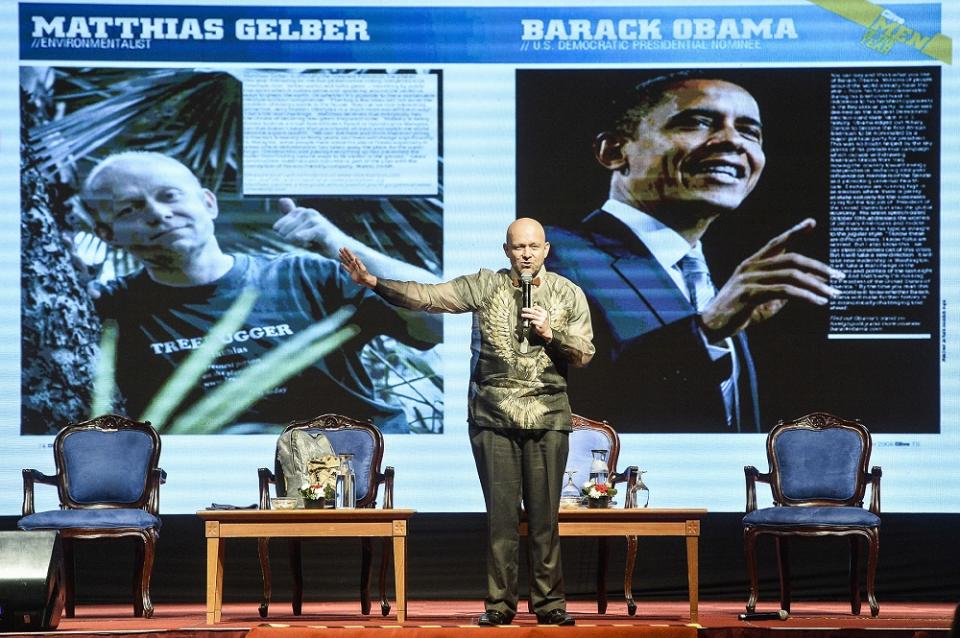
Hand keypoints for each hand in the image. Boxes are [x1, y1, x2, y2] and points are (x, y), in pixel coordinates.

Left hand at [272, 198, 345, 257]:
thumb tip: (282, 199)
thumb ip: (291, 216)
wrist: (342, 248)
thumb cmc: (321, 239)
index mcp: (301, 212)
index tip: (301, 239)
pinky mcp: (322, 230)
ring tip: (314, 243)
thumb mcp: (303, 229)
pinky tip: (309, 243)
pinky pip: (303, 236)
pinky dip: (302, 240)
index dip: (286, 238)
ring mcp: (315, 220)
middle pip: (284, 232)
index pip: (279, 227)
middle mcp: (308, 212)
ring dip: (300, 245)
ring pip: (292, 236)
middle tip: (308, 242)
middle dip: (292, 242)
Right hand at [338, 246, 376, 288]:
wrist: (366, 280)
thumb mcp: (362, 269)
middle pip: (348, 257)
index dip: (348, 251)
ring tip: (339, 254)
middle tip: (340, 248)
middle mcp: (354, 264)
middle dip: (344, 253)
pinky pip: (347, 268)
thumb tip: (354, 259)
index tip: (344, 247)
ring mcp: (352, 268)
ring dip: (343, 257)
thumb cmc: (365, 275)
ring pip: (346, 261)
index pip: (351, 256)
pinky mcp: (351, 272)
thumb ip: (358, 264)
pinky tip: (341, 263)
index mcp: (356, 262)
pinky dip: (344, 266)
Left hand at [521, 305, 552, 341]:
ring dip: (527, 315)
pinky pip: (533, 321)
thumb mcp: (540, 317)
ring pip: (533, 316)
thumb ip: (535, 314)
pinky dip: (530, 321)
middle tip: (523, 309)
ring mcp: (542, 320)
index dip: (532, 307)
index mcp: (544, 312)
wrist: (546, 331)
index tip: (528, 308)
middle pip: (534, 311)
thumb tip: (527, 312)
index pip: (538, 307)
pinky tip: (529, 322)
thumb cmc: (542, 324)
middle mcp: (543, 315)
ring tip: (523, 315)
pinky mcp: (540, 324)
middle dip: (527, 310)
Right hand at [699, 218, 843, 341]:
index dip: (794, 231)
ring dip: (816, 285)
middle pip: (791, 259)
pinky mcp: (750, 293)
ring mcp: (749, 279)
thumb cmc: (737, 314)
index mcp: (752, 264)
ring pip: (791, 275)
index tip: (812, 222)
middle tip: (838, 277)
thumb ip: (782, 292)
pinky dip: (805, 296)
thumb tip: (806, 289)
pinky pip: (784, 291)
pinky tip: (817, 302)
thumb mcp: (763, 300)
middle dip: (818, 267)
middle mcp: (750, 267)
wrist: (711, 327)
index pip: (776, 243)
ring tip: (832, 294)